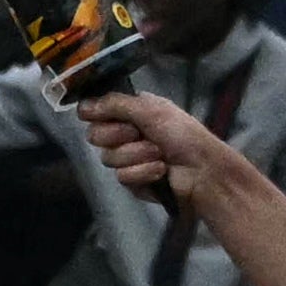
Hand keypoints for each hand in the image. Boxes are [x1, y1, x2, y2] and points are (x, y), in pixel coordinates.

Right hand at [80, 84, 270, 229]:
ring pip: (109, 158)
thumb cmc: (183, 134)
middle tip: (139, 134)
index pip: (95, 112)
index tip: (102, 116)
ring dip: (137, 155)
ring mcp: (129, 158)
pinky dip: (143, 172)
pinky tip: (161, 171)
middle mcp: (126, 133)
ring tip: (160, 154)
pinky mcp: (133, 181)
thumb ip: (115, 104)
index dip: (96, 115)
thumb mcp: (151, 110)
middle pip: (96, 136)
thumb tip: (82, 105)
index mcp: (131, 111)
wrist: (203, 171)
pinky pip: (123, 177)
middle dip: (119, 135)